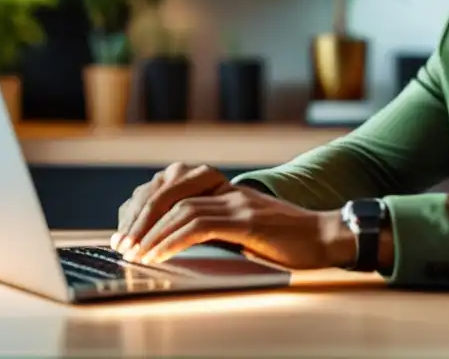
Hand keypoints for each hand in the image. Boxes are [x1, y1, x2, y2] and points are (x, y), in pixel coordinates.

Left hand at [110, 162, 355, 269]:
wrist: (326, 238)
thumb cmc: (289, 241)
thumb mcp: (247, 231)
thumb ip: (219, 229)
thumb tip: (183, 244)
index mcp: (226, 191)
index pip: (175, 192)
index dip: (147, 211)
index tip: (128, 235)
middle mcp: (228, 191)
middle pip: (171, 196)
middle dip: (141, 221)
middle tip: (122, 245)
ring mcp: (237, 203)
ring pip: (181, 211)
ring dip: (152, 234)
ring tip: (135, 254)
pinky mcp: (246, 221)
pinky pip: (199, 226)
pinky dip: (173, 241)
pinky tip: (159, 256)